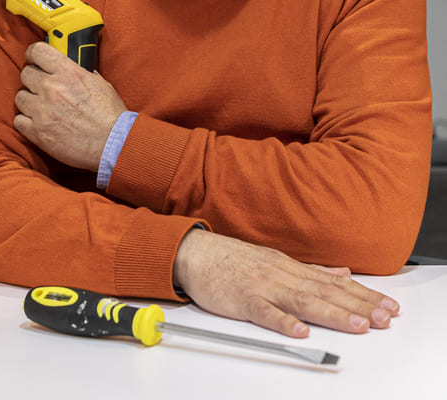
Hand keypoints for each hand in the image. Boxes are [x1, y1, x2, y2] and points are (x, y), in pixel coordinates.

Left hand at [14, 41, 126, 170]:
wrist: (112, 144)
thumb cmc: (110, 115)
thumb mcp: (100, 84)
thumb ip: (81, 73)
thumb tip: (72, 67)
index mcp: (68, 73)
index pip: (37, 51)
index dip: (34, 54)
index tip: (35, 59)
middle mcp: (52, 88)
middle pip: (25, 73)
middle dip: (33, 79)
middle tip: (42, 87)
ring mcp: (42, 110)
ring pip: (19, 97)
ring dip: (29, 101)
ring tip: (42, 107)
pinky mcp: (37, 132)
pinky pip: (18, 120)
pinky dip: (26, 122)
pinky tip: (39, 123)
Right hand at [173, 229, 398, 337]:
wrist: (198, 253)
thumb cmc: (235, 260)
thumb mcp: (278, 260)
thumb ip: (311, 270)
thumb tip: (342, 273)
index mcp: (292, 268)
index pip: (335, 282)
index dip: (363, 294)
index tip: (387, 306)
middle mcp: (283, 274)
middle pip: (326, 291)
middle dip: (358, 305)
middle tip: (384, 317)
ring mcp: (264, 286)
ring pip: (303, 300)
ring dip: (331, 313)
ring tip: (356, 325)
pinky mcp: (243, 299)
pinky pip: (264, 311)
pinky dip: (282, 321)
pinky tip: (299, 331)